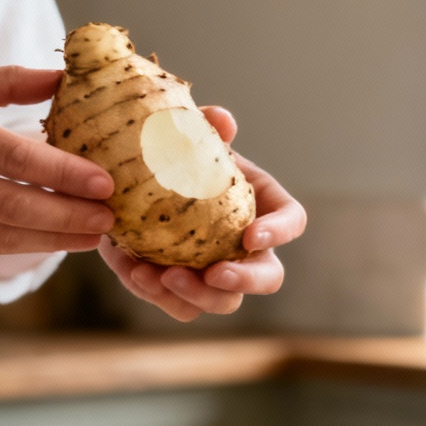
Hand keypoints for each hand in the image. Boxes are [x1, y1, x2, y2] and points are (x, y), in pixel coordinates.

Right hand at [0, 66, 115, 254]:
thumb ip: (4, 82)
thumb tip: (63, 79)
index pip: (12, 156)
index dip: (62, 174)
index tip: (104, 182)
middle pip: (10, 205)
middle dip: (67, 217)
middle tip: (109, 218)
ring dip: (51, 241)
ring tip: (91, 236)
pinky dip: (18, 246)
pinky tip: (50, 241)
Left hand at [98, 106, 305, 321]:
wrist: (134, 185)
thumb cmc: (175, 157)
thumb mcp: (187, 137)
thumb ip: (204, 127)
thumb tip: (219, 119)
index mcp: (263, 205)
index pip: (292, 221)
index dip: (279, 232)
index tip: (251, 236)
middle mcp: (248, 248)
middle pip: (268, 277)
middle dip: (244, 280)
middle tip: (213, 274)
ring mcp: (219, 275)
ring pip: (224, 302)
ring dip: (197, 295)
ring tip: (162, 277)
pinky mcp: (186, 292)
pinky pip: (181, 305)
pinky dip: (158, 295)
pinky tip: (135, 273)